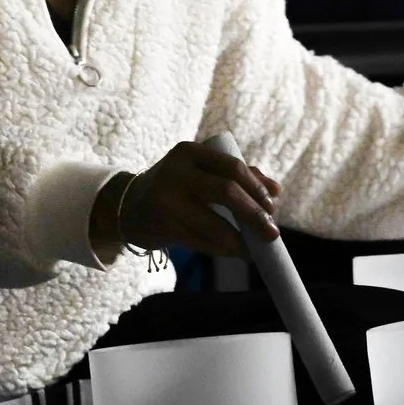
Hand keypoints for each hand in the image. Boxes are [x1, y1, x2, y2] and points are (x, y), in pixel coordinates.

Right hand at [94, 140, 283, 258]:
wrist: (127, 207)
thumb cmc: (175, 188)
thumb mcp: (200, 173)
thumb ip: (237, 176)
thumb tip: (276, 191)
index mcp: (189, 152)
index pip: (232, 166)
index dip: (256, 187)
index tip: (272, 205)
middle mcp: (175, 172)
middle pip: (227, 191)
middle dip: (254, 215)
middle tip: (272, 233)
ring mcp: (166, 200)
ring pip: (215, 224)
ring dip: (240, 240)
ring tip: (254, 249)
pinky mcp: (163, 226)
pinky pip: (202, 241)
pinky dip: (223, 249)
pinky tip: (234, 252)